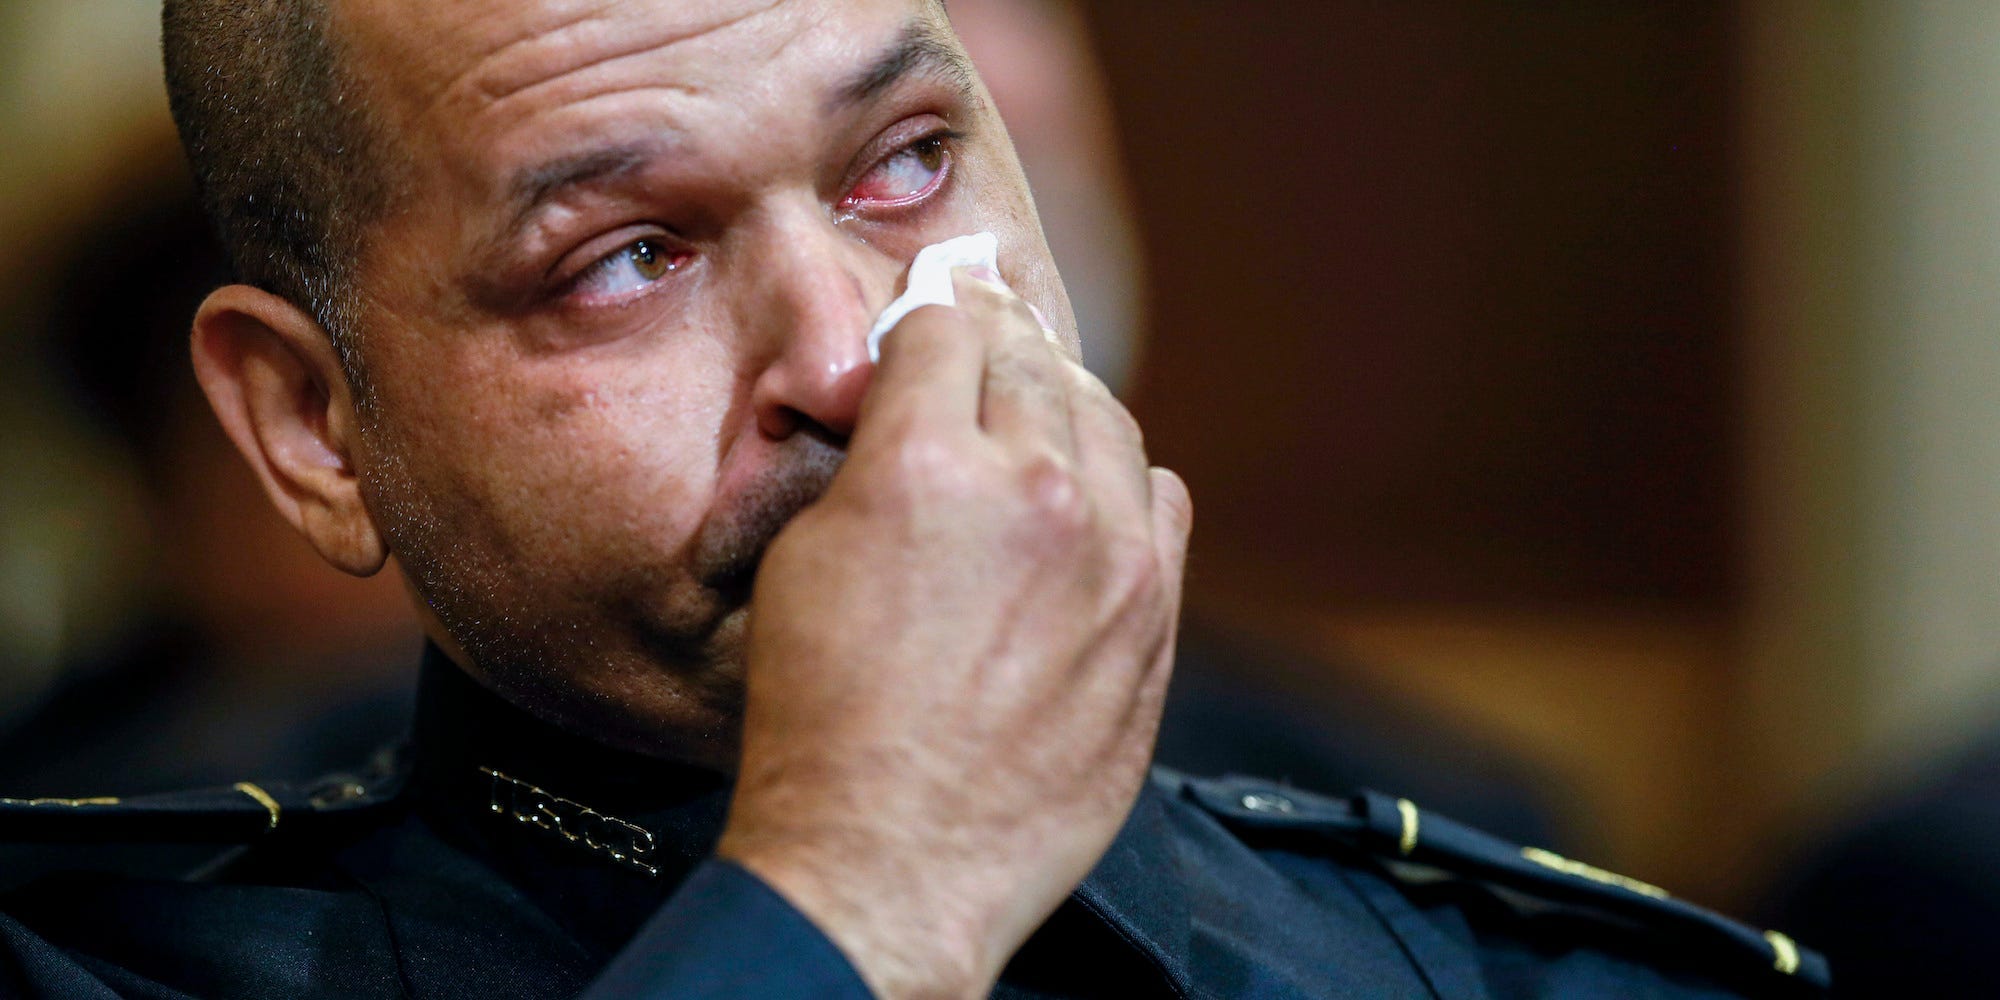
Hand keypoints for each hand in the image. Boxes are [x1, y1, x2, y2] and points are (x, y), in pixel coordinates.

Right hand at [716, 267, 1192, 997]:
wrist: (892, 857)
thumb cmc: (824, 721)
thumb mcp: (804, 560)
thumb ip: (867, 462)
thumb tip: (905, 411)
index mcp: (924, 462)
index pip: (945, 327)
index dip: (927, 318)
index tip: (926, 324)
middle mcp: (1032, 489)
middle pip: (1033, 359)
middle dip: (996, 346)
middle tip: (978, 346)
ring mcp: (1111, 554)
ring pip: (1107, 420)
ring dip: (1065, 405)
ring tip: (1033, 420)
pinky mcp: (1154, 616)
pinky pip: (1162, 501)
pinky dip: (1126, 485)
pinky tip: (1093, 500)